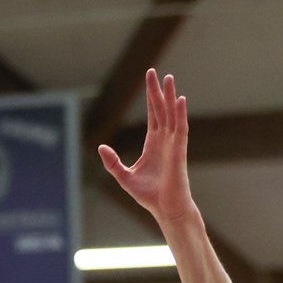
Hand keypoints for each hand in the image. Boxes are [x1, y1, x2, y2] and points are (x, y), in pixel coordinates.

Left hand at [98, 69, 193, 224]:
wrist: (166, 210)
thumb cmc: (150, 197)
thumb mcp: (124, 177)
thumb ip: (112, 162)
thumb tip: (101, 147)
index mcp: (153, 144)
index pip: (153, 115)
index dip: (151, 98)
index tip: (151, 81)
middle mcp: (165, 141)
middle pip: (162, 110)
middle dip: (159, 91)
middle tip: (156, 72)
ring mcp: (173, 145)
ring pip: (172, 115)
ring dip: (171, 97)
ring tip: (170, 79)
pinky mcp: (179, 152)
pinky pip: (181, 129)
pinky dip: (181, 114)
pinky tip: (180, 100)